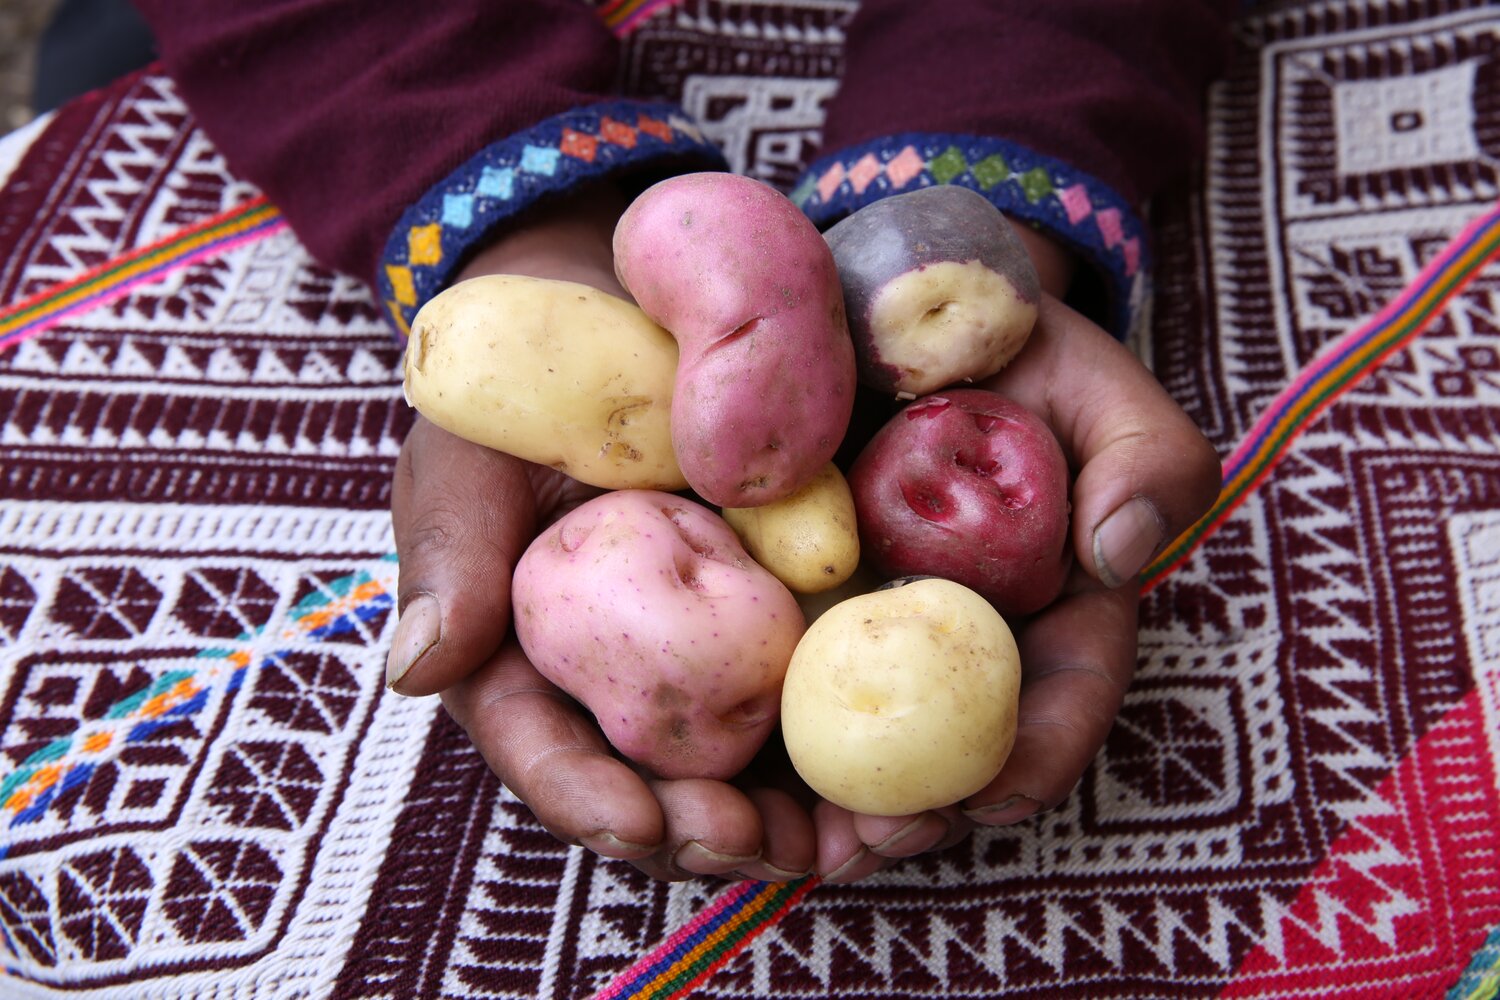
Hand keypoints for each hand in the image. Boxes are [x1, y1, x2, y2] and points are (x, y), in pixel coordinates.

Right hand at [387, 183, 820, 880]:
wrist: (619, 318)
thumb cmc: (522, 398)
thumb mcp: (468, 460)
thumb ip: (450, 557)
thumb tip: (416, 671)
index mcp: (531, 669)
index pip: (553, 757)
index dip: (593, 802)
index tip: (643, 824)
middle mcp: (625, 686)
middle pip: (667, 795)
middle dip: (715, 837)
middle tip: (771, 846)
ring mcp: (711, 662)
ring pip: (756, 773)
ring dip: (808, 822)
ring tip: (863, 834)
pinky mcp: (789, 624)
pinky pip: (829, 697)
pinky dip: (866, 743)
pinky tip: (918, 772)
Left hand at [811, 229, 1220, 880]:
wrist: (880, 295)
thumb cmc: (1006, 346)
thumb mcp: (1095, 385)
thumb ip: (1147, 458)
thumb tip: (1120, 553)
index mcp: (1045, 602)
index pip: (1062, 691)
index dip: (1040, 753)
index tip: (998, 792)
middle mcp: (954, 633)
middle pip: (949, 745)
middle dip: (922, 812)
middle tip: (880, 841)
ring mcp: (863, 623)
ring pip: (857, 735)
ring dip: (828, 803)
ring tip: (793, 841)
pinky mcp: (783, 600)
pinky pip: (768, 675)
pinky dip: (749, 732)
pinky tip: (714, 775)